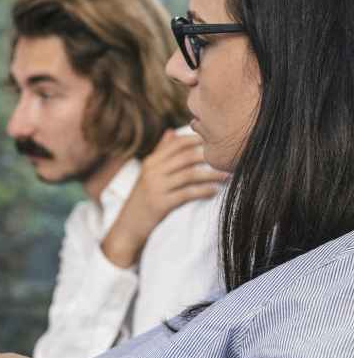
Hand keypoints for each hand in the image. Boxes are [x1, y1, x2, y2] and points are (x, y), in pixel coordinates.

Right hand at [101, 130, 227, 266]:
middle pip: (186, 157)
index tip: (217, 141)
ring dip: (212, 174)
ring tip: (227, 176)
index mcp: (151, 162)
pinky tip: (214, 192)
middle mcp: (152, 172)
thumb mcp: (148, 174)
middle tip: (229, 158)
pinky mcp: (160, 204)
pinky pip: (187, 194)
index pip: (177, 144)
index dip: (198, 140)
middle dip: (209, 156)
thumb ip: (161, 153)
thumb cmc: (143, 198)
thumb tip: (172, 132)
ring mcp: (156, 187)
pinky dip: (204, 191)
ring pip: (190, 175)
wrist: (128, 225)